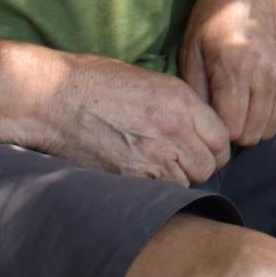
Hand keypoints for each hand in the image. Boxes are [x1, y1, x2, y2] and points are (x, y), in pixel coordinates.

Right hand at [47, 54, 233, 184]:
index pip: (222, 139)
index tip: (201, 149)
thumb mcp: (152, 81)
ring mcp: (151, 157)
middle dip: (198, 167)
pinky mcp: (128, 178)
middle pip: (208, 167)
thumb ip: (182, 107)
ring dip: (176, 180)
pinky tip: (140, 178)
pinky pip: (158, 195)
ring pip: (185, 184)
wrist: (54, 98)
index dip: (213, 147)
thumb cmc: (97, 83)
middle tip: (178, 162)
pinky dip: (154, 191)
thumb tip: (199, 129)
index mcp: (182, 102)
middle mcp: (173, 131)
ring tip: (155, 169)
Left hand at [180, 0, 275, 147]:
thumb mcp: (191, 50)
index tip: (212, 115)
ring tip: (244, 100)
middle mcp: (268, 72)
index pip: (231, 129)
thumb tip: (205, 127)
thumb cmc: (215, 16)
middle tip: (227, 109)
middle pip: (254, 133)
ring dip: (256, 120)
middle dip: (237, 129)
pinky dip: (273, 108)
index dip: (218, 129)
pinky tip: (261, 91)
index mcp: (236, 67)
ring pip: (273, 125)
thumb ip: (196, 93)